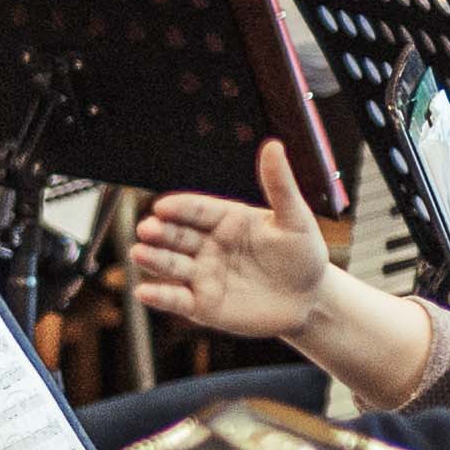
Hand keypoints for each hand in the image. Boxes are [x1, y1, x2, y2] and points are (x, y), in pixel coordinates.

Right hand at [131, 141, 332, 339]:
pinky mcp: (201, 304)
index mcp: (225, 219)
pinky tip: (145, 292)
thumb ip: (279, 185)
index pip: (197, 209)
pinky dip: (159, 296)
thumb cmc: (303, 255)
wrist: (310, 300)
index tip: (163, 206)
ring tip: (140, 253)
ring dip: (153, 259)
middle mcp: (208, 245)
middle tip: (147, 229)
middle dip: (159, 232)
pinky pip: (176, 299)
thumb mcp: (295, 219)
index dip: (180, 208)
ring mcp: (202, 274)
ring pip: (171, 264)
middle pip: (176, 235)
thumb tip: (274, 145)